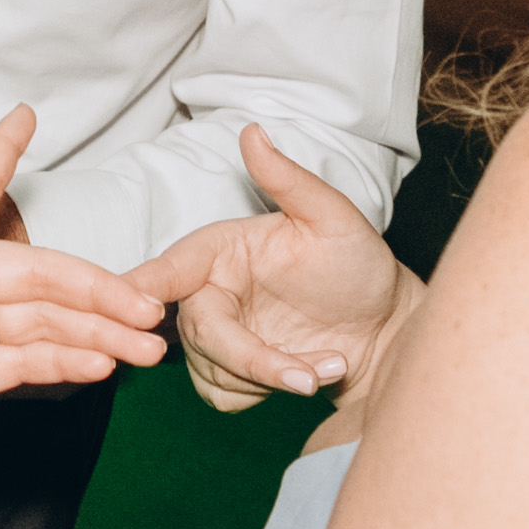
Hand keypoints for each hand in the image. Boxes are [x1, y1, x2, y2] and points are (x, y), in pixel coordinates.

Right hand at [124, 124, 415, 413]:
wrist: (384, 327)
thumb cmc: (360, 265)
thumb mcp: (333, 217)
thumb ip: (290, 180)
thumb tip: (253, 132)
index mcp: (220, 250)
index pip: (171, 267)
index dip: (148, 286)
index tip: (143, 309)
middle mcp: (210, 290)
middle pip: (196, 332)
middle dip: (252, 359)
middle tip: (309, 374)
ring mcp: (219, 333)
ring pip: (209, 370)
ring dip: (270, 379)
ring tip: (327, 363)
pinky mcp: (230, 372)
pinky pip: (223, 396)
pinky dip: (264, 394)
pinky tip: (306, 376)